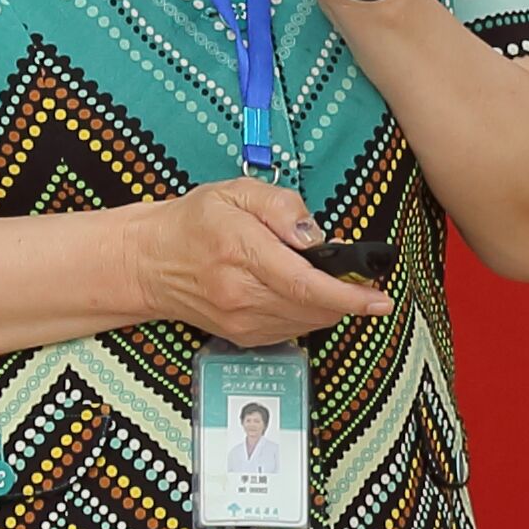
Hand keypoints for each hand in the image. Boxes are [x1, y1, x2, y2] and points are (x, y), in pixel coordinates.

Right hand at [124, 174, 390, 346]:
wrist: (149, 262)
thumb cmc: (194, 222)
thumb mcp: (235, 192)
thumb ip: (280, 206)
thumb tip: (315, 237)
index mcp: (241, 253)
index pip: (303, 284)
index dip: (347, 295)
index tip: (379, 297)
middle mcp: (241, 295)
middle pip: (312, 307)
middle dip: (347, 294)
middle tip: (355, 271)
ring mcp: (241, 322)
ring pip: (307, 321)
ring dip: (329, 303)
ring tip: (324, 276)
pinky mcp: (243, 337)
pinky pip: (293, 329)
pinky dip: (309, 313)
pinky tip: (302, 292)